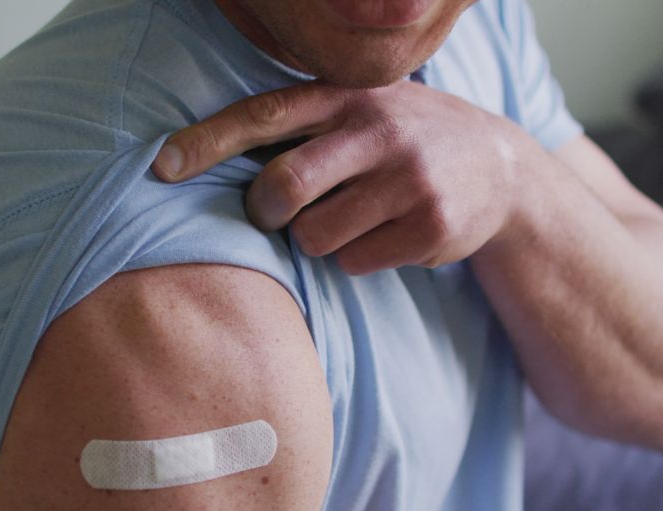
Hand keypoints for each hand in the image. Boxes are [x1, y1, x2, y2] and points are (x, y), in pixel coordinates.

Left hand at [152, 80, 539, 273]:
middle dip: (265, 211)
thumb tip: (211, 158)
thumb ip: (305, 123)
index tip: (161, 166)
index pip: (264, 114)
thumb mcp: (363, 108)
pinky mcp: (429, 227)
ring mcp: (408, 179)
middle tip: (277, 213)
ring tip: (348, 218)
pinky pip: (354, 262)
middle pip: (284, 186)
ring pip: (314, 235)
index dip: (208, 142)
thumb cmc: (404, 139)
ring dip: (314, 239)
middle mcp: (378, 130)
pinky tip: (384, 235)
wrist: (501, 167)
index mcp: (349, 96)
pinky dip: (355, 257)